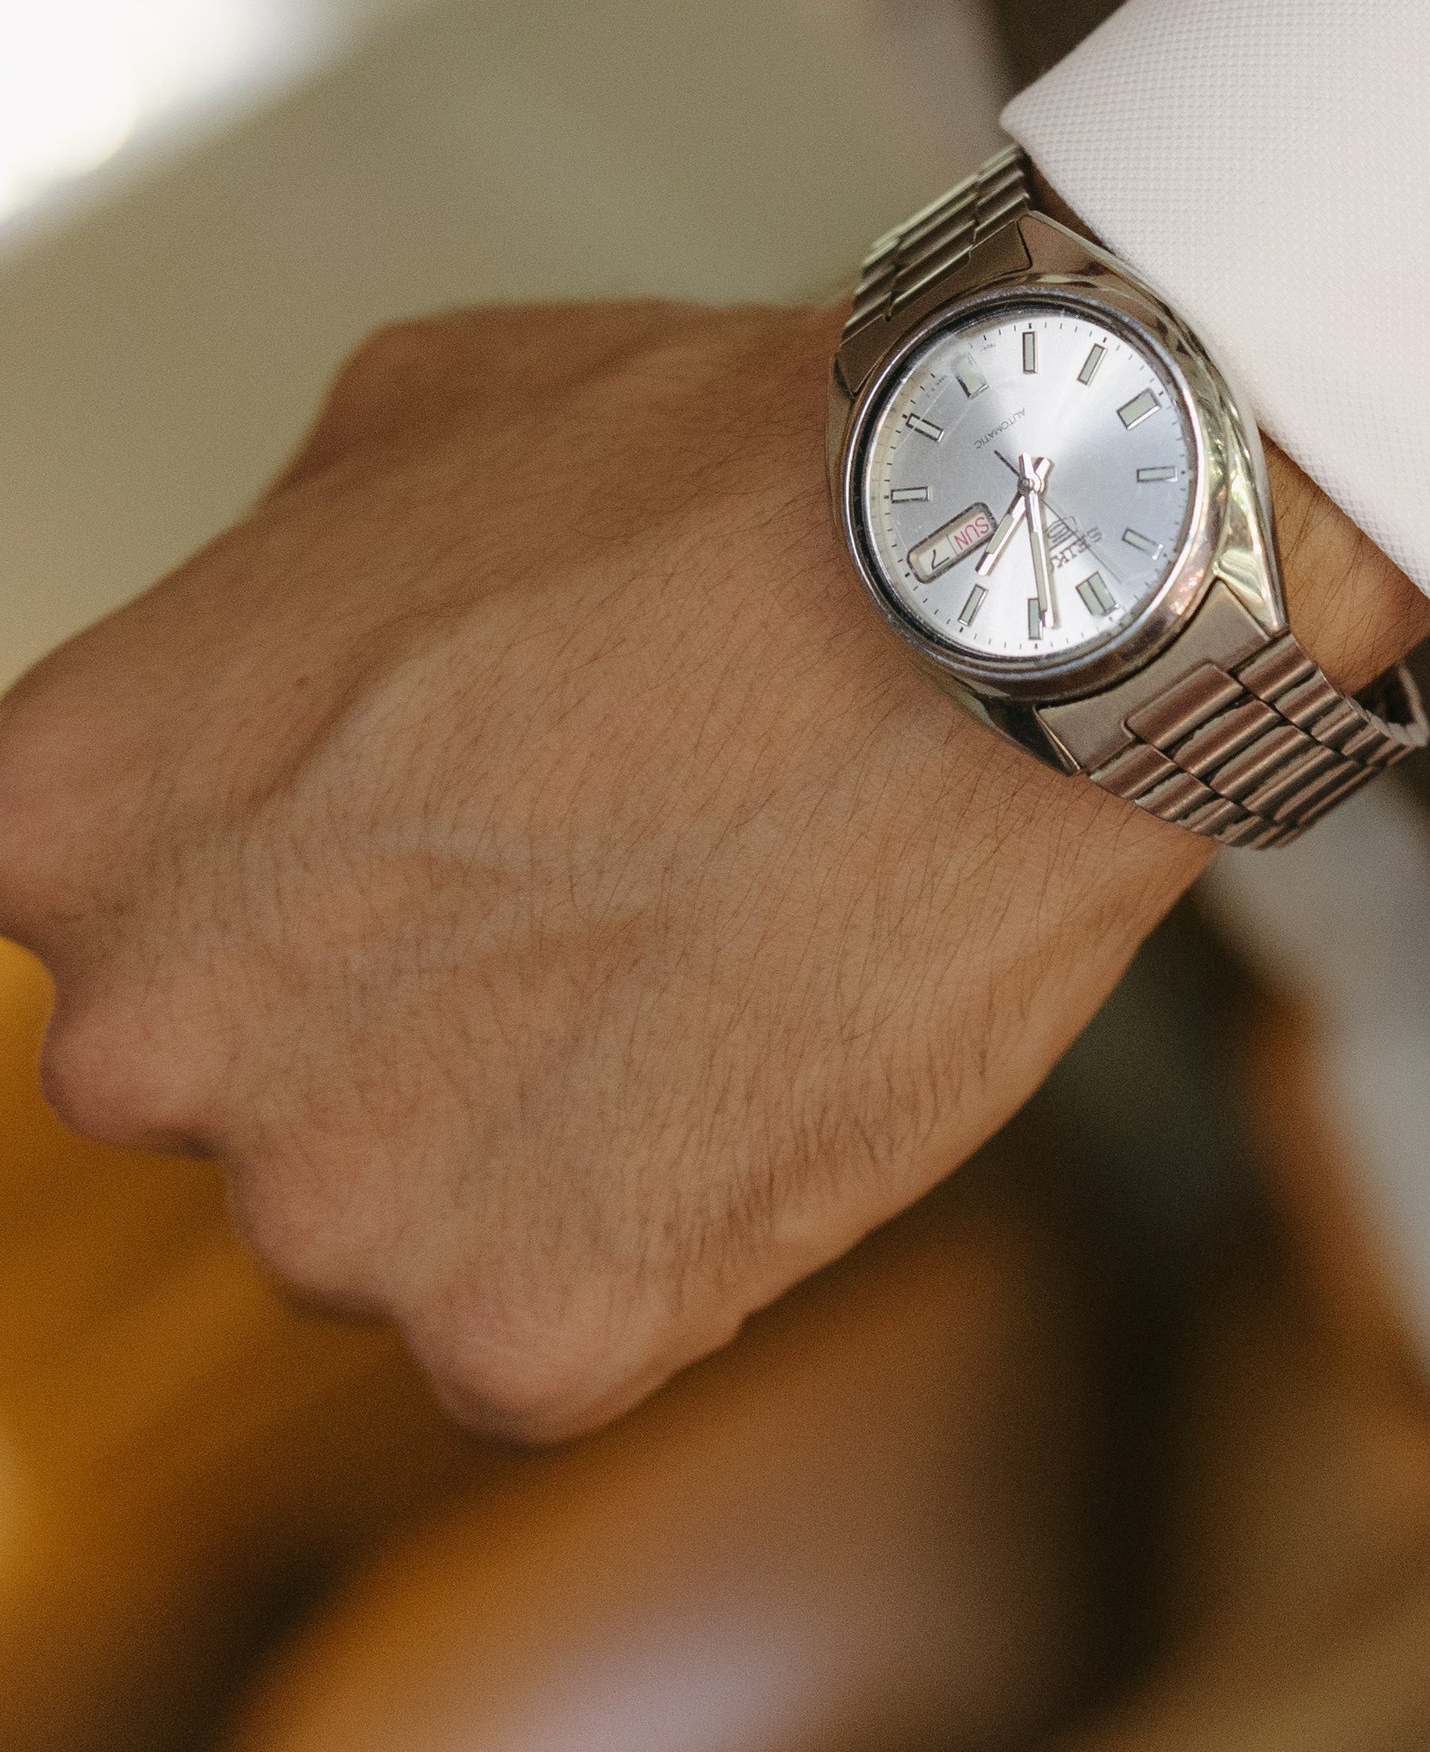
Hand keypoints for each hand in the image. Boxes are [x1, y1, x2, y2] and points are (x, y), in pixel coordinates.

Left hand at [0, 300, 1428, 1439]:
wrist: (1013, 596)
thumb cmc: (736, 481)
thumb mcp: (415, 420)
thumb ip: (268, 595)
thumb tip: (279, 686)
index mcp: (73, 804)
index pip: (110, 904)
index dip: (287, 855)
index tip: (423, 819)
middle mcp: (145, 1030)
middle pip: (235, 1075)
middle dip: (376, 1004)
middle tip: (581, 880)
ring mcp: (332, 1205)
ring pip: (390, 1217)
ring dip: (516, 1131)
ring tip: (699, 955)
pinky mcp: (531, 1332)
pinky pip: (545, 1330)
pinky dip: (650, 1235)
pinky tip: (749, 1063)